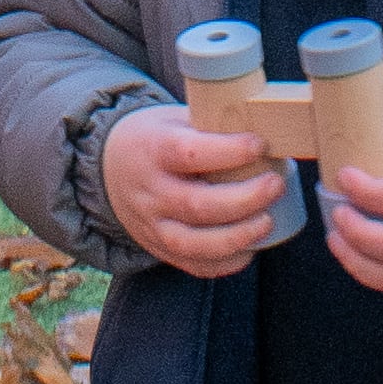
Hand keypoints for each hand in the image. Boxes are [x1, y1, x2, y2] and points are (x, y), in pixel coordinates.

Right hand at [100, 106, 292, 280]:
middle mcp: (150, 192)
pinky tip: (249, 248)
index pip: (188, 153)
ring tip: (267, 222)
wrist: (107, 167)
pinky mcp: (158, 247)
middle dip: (244, 199)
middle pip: (196, 204)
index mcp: (153, 150)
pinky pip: (192, 264)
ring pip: (193, 243)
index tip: (260, 144)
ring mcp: (152, 225)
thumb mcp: (173, 119)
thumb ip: (210, 126)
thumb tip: (267, 128)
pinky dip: (224, 262)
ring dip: (236, 237)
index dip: (228, 151)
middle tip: (275, 185)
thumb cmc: (154, 138)